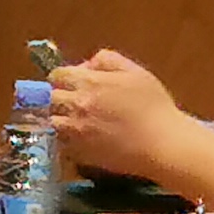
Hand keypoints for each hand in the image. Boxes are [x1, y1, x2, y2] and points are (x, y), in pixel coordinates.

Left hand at [45, 50, 184, 177]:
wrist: (162, 144)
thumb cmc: (154, 106)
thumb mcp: (135, 72)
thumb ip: (107, 60)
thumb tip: (87, 65)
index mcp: (89, 82)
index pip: (57, 75)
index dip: (63, 77)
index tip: (72, 82)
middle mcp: (76, 105)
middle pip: (50, 98)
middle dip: (59, 97)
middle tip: (73, 102)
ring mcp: (75, 131)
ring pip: (52, 122)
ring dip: (60, 119)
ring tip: (74, 122)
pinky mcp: (79, 153)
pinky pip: (61, 144)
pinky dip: (66, 140)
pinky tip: (81, 139)